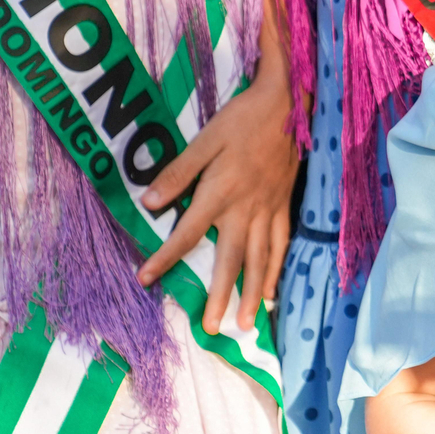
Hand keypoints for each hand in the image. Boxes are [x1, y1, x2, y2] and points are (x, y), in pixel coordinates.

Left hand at [135, 72, 299, 334]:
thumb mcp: (206, 138)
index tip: (145, 279)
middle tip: (210, 328)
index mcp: (221, 192)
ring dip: (253, 294)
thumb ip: (178, 173)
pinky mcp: (284, 206)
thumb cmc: (243, 119)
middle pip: (231, 260)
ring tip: (246, 323)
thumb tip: (148, 202)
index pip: (188, 233)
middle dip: (220, 296)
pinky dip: (277, 270)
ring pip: (260, 260)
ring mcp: (268, 210)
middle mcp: (245, 209)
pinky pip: (281, 245)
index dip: (165, 258)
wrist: (289, 105)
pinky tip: (273, 292)